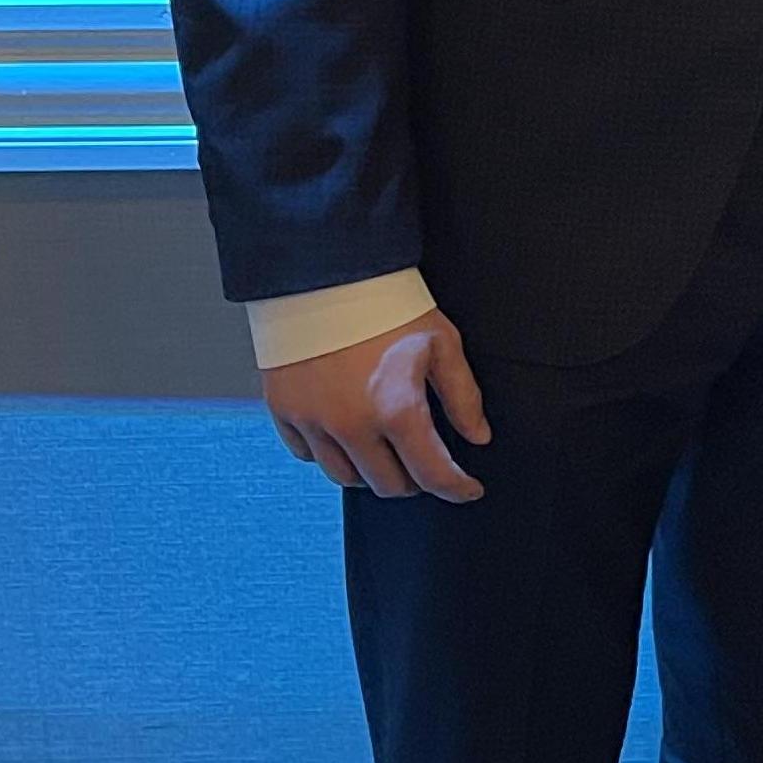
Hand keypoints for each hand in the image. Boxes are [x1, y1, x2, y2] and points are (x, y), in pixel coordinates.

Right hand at [263, 306, 490, 502]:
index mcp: (396, 409)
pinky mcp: (285, 412)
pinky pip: (309, 455)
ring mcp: (314, 422)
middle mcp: (352, 425)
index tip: (468, 489)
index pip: (432, 474)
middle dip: (414, 480)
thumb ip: (463, 396)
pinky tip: (346, 432)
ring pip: (347, 478)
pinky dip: (331, 452)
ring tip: (387, 448)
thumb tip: (477, 436)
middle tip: (425, 462)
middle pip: (388, 485)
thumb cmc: (387, 303)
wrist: (325, 272)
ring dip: (372, 471)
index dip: (457, 488)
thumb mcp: (441, 342)